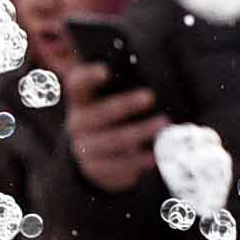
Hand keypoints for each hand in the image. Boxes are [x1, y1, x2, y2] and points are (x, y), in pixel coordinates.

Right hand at [61, 75, 165, 193]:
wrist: (90, 158)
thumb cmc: (105, 121)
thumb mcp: (101, 102)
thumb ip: (117, 87)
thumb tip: (148, 70)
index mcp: (80, 102)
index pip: (77, 86)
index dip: (88, 78)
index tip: (105, 71)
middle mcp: (78, 124)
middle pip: (99, 113)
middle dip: (125, 105)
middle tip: (149, 96)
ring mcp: (85, 148)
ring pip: (113, 140)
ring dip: (140, 131)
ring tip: (162, 123)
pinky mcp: (96, 168)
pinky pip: (120, 164)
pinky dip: (139, 160)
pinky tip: (155, 154)